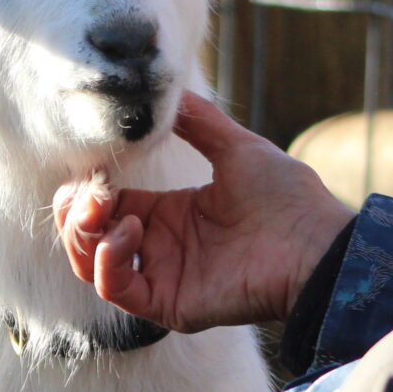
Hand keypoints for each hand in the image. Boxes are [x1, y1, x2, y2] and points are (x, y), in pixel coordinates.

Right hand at [55, 93, 355, 331]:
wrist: (317, 243)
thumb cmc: (288, 198)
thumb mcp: (237, 146)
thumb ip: (198, 121)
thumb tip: (168, 88)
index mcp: (169, 213)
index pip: (106, 204)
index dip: (88, 187)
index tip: (91, 168)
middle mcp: (159, 247)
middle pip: (88, 236)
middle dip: (75, 211)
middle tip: (88, 190)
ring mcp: (162, 277)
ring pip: (90, 265)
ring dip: (84, 234)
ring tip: (107, 208)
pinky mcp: (168, 303)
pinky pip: (116, 290)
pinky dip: (108, 261)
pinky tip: (132, 231)